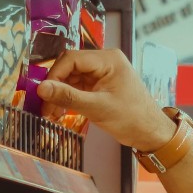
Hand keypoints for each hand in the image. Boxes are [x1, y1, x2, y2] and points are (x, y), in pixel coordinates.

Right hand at [38, 49, 176, 150]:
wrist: (151, 133)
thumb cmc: (133, 119)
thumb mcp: (98, 108)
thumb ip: (69, 97)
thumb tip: (41, 88)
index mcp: (109, 59)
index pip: (72, 59)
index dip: (54, 75)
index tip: (43, 93)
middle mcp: (105, 62)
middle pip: (70, 68)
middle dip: (56, 87)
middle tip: (44, 106)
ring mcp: (102, 74)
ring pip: (71, 78)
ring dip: (60, 95)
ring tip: (50, 113)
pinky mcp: (100, 86)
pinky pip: (78, 87)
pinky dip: (68, 99)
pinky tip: (59, 112)